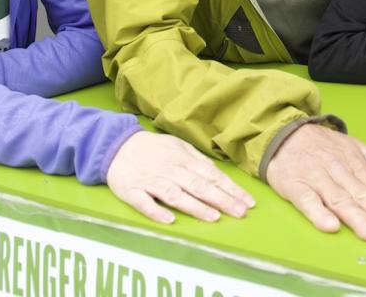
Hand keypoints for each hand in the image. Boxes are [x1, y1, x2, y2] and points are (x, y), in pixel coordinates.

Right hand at [106, 131, 255, 224]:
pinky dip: (157, 211)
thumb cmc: (153, 149)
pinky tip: (169, 220)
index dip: (231, 189)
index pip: (212, 176)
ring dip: (195, 207)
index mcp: (183, 159)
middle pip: (199, 186)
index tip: (248, 202)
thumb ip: (198, 161)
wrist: (116, 145)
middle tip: (240, 213)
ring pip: (175, 195)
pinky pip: (145, 203)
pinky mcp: (132, 191)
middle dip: (221, 200)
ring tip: (213, 217)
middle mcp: (170, 170)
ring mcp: (151, 181)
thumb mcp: (178, 147)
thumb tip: (219, 175)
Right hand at [265, 123, 365, 240]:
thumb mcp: (353, 147)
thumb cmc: (320, 145)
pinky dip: (318, 213)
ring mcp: (316, 178)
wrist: (281, 133)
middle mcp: (337, 170)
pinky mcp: (295, 186)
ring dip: (356, 217)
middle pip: (361, 194)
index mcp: (353, 162)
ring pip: (338, 199)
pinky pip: (307, 201)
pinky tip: (331, 226)